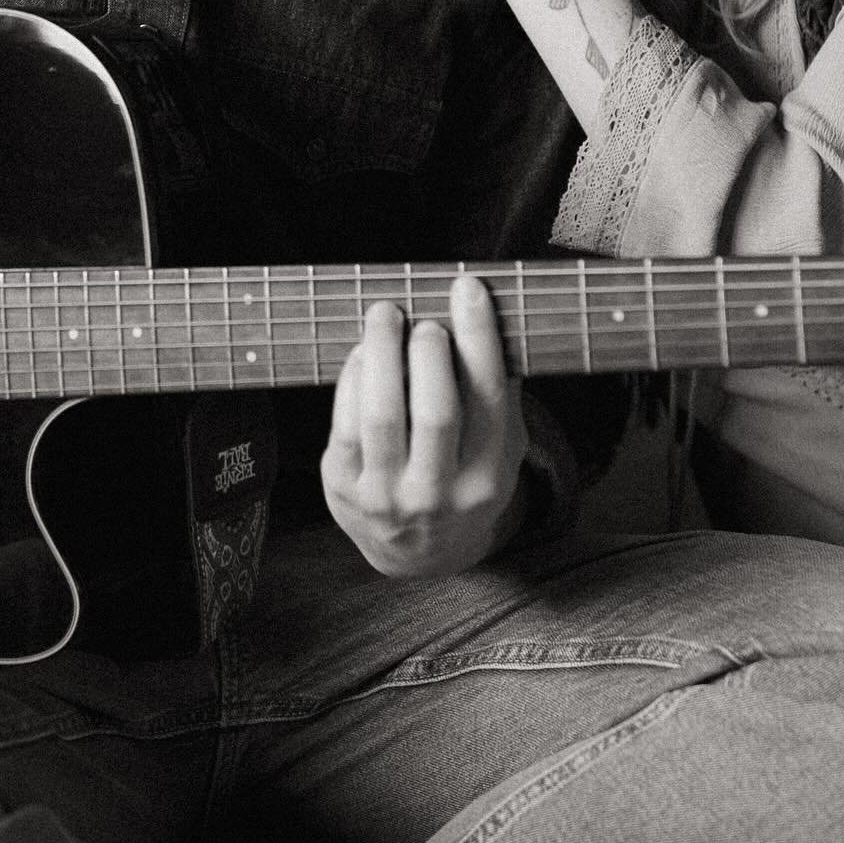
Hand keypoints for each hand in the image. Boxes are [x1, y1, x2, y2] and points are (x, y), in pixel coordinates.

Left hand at [321, 274, 527, 577]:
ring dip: (383, 353)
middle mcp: (439, 493)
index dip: (479, 336)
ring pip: (382, 414)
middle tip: (426, 320)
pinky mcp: (343, 489)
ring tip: (385, 314)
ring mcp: (387, 495)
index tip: (469, 288)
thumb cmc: (463, 478)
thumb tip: (487, 316)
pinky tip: (364, 352)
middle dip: (429, 353)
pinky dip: (354, 378)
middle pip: (436, 411)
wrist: (418, 554)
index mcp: (488, 477)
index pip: (489, 398)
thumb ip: (499, 396)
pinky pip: (344, 423)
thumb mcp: (500, 450)